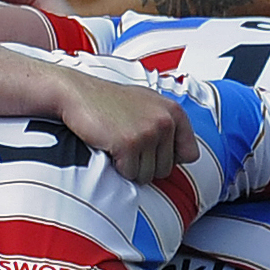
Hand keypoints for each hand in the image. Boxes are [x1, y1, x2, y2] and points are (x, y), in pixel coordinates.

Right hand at [58, 74, 196, 183]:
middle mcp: (165, 121)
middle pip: (166, 169)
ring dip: (130, 167)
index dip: (168, 158)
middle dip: (146, 164)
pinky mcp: (129, 144)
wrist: (78, 94)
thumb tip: (189, 155)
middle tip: (128, 145)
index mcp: (174, 112)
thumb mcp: (148, 104)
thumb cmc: (109, 101)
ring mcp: (148, 132)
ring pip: (148, 175)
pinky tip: (109, 147)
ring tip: (118, 144)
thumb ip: (169, 125)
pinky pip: (129, 174)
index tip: (151, 150)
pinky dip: (117, 167)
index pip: (190, 154)